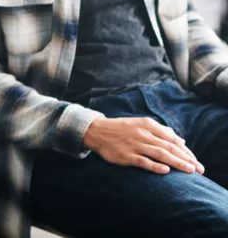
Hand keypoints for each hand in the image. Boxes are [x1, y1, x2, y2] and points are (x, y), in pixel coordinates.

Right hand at [83, 117, 204, 174]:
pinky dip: (155, 166)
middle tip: (199, 169)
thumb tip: (180, 139)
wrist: (97, 131)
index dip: (186, 151)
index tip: (196, 161)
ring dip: (177, 162)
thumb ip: (161, 131)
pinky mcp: (126, 155)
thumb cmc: (121, 129)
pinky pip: (143, 161)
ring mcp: (134, 144)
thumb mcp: (141, 124)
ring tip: (189, 170)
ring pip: (160, 154)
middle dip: (186, 158)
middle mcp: (143, 134)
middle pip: (169, 147)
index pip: (172, 139)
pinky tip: (166, 171)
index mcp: (148, 125)